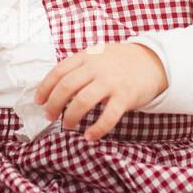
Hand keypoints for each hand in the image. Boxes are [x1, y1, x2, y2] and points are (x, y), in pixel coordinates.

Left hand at [35, 42, 166, 141]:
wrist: (153, 61)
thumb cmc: (120, 62)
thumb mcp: (97, 55)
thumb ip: (79, 66)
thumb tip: (55, 88)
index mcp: (86, 56)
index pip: (58, 72)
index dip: (45, 88)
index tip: (39, 101)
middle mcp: (96, 68)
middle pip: (66, 87)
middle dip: (54, 105)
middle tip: (50, 116)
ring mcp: (111, 82)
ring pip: (82, 101)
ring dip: (70, 117)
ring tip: (67, 125)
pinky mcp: (125, 96)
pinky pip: (108, 116)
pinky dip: (96, 129)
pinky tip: (89, 136)